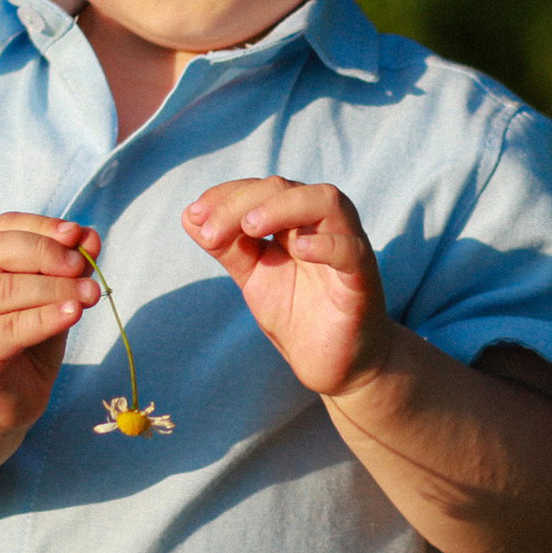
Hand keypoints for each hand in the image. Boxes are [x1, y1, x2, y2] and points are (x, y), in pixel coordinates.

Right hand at [0, 213, 98, 439]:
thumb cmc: (16, 350)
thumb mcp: (45, 302)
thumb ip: (64, 270)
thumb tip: (90, 236)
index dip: (40, 226)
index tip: (77, 234)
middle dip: (46, 253)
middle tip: (83, 266)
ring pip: (2, 290)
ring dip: (53, 288)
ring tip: (89, 294)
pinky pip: (8, 329)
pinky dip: (45, 318)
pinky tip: (72, 314)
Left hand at [183, 178, 389, 394]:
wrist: (334, 365)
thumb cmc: (299, 315)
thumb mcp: (254, 277)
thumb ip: (228, 247)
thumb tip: (189, 216)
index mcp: (296, 221)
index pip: (261, 189)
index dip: (226, 195)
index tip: (195, 217)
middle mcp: (322, 226)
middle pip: (286, 187)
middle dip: (242, 203)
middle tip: (210, 233)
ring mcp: (346, 248)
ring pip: (328, 200)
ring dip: (283, 206)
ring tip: (251, 227)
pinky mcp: (362, 280)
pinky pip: (352, 250)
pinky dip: (326, 244)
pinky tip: (298, 250)